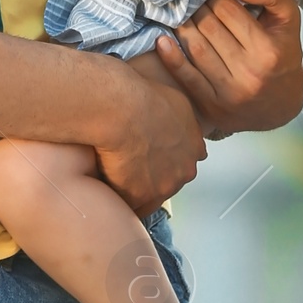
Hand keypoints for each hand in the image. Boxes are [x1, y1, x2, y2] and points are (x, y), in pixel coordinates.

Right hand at [92, 57, 206, 212]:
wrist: (123, 110)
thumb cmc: (145, 97)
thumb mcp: (178, 102)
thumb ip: (185, 122)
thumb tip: (182, 129)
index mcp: (195, 148)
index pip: (185, 163)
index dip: (168, 161)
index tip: (153, 156)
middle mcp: (184, 170)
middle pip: (169, 181)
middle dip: (154, 177)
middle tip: (132, 165)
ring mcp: (163, 187)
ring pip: (150, 195)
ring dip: (137, 189)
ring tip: (117, 175)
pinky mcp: (139, 197)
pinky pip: (129, 204)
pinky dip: (119, 195)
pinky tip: (108, 183)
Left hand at [156, 0, 302, 136]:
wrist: (281, 105)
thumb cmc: (283, 54)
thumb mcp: (289, 20)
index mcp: (268, 50)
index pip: (229, 11)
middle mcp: (249, 72)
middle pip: (210, 28)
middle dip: (199, 8)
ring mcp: (228, 92)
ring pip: (196, 49)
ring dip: (183, 27)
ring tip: (181, 13)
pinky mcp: (212, 106)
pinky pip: (187, 77)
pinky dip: (171, 58)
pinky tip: (162, 41)